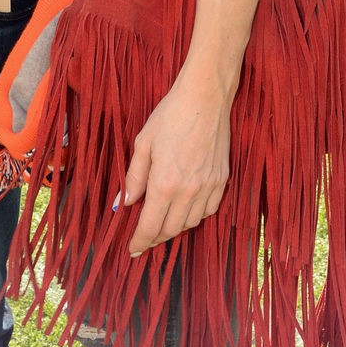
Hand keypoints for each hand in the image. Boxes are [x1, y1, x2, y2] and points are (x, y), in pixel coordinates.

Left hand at [123, 68, 231, 255]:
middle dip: (155, 237)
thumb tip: (123, 203)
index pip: (150, 226)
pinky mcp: (222, 180)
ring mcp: (208, 187)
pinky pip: (209, 210)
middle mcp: (188, 191)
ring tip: (163, 222)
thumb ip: (133, 178)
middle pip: (171, 229)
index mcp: (164, 183)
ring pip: (191, 223)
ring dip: (175, 228)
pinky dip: (195, 216)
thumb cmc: (170, 116)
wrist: (205, 98)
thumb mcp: (143, 143)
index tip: (132, 249)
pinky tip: (185, 208)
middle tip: (145, 235)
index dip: (140, 241)